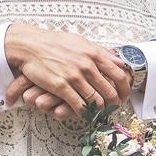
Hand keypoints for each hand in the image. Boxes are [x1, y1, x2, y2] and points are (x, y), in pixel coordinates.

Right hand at [3, 25, 130, 114]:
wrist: (30, 45)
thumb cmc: (55, 42)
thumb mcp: (82, 42)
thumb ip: (101, 53)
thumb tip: (119, 61)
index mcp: (94, 54)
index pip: (119, 75)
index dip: (125, 89)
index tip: (124, 96)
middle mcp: (86, 65)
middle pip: (109, 91)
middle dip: (114, 103)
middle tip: (113, 108)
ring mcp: (74, 76)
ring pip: (95, 100)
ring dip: (99, 110)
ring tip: (99, 112)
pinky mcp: (61, 86)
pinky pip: (78, 105)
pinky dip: (84, 112)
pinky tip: (84, 113)